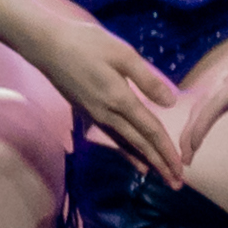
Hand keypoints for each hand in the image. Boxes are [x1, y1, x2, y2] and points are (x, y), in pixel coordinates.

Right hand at [23, 10, 187, 185]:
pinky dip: (126, 151)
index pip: (150, 131)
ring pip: (125, 144)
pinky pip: (112, 138)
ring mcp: (96, 115)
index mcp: (120, 99)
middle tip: (176, 183)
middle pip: (140, 144)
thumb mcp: (122, 53)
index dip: (167, 151)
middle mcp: (108, 114)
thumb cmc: (86, 43)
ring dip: (144, 161)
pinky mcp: (87, 112)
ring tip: (158, 176)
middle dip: (160, 164)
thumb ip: (147, 79)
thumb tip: (171, 102)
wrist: (47, 46)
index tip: (181, 170)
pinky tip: (132, 157)